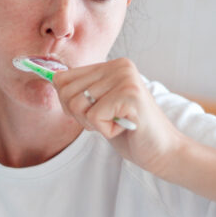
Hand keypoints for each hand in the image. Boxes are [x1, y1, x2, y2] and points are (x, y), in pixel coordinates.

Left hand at [53, 58, 186, 174]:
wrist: (163, 151)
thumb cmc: (130, 131)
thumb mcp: (99, 106)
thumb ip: (80, 91)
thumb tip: (52, 78)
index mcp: (111, 65)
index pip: (62, 78)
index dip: (67, 104)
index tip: (90, 113)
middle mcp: (119, 66)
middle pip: (66, 91)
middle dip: (79, 115)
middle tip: (106, 120)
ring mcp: (126, 78)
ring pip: (77, 104)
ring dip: (93, 123)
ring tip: (116, 123)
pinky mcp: (130, 95)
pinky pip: (94, 117)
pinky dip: (106, 131)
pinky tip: (124, 128)